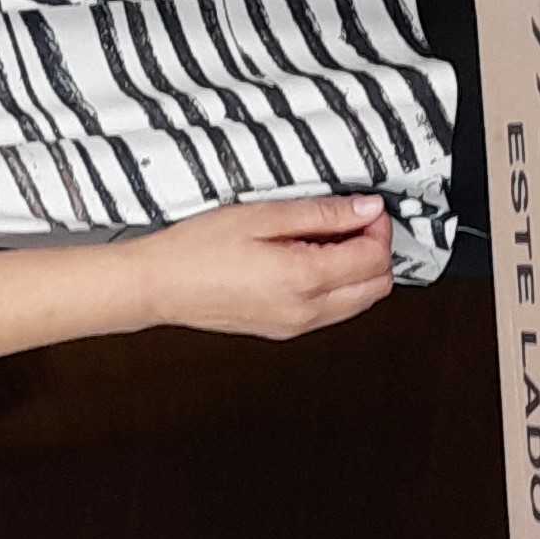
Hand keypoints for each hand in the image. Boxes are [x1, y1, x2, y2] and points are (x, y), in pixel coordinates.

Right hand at [131, 194, 398, 339]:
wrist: (161, 286)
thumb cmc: (199, 249)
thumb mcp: (263, 215)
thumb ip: (321, 214)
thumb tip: (365, 210)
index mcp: (304, 280)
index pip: (374, 259)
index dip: (378, 228)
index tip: (365, 207)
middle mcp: (307, 312)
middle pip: (376, 287)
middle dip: (375, 251)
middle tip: (352, 221)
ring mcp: (297, 327)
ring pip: (359, 303)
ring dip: (358, 270)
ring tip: (328, 238)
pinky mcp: (285, 331)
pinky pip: (333, 311)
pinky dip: (338, 286)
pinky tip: (312, 260)